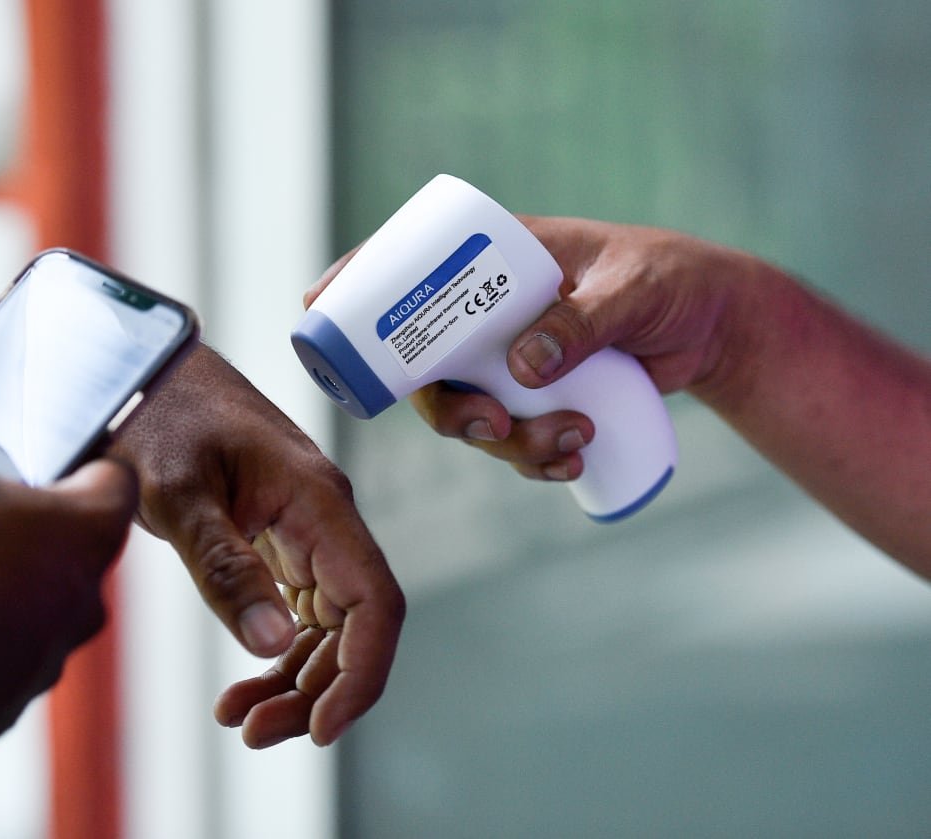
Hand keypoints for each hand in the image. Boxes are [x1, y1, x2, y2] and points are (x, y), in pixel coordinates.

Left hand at [111, 345, 404, 747]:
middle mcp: (325, 518)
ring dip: (296, 681)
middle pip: (354, 627)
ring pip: (328, 627)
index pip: (375, 601)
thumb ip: (224, 566)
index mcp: (318, 502)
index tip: (321, 729)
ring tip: (240, 720)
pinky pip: (297, 610)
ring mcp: (305, 529)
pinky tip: (242, 685)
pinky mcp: (279, 538)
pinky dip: (277, 654)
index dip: (363, 673)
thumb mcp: (178, 493)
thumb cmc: (158, 414)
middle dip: (317, 691)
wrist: (144, 368)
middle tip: (254, 733)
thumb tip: (273, 646)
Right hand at [310, 219, 748, 479]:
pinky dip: (534, 461)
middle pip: (427, 365)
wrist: (717, 325)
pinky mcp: (536, 398)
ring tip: (569, 444)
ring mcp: (510, 359)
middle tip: (492, 429)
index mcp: (498, 259)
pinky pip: (511, 441)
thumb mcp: (634, 289)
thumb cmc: (674, 281)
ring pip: (470, 414)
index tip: (320, 306)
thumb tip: (520, 369)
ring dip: (507, 445)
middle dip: (449, 411)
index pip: (411, 263)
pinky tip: (572, 462)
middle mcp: (491, 313)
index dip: (359, 284)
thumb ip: (583, 321)